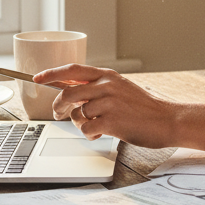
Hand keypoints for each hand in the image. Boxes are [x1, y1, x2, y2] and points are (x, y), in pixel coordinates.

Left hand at [34, 65, 179, 147]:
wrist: (167, 120)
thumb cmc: (145, 108)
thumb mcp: (121, 89)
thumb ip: (98, 88)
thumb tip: (72, 91)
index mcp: (108, 76)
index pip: (72, 70)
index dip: (52, 73)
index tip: (38, 78)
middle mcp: (106, 86)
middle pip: (67, 93)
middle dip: (57, 107)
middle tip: (58, 114)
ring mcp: (108, 103)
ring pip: (76, 114)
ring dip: (80, 123)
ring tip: (96, 126)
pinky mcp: (111, 121)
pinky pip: (86, 129)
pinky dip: (90, 134)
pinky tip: (103, 133)